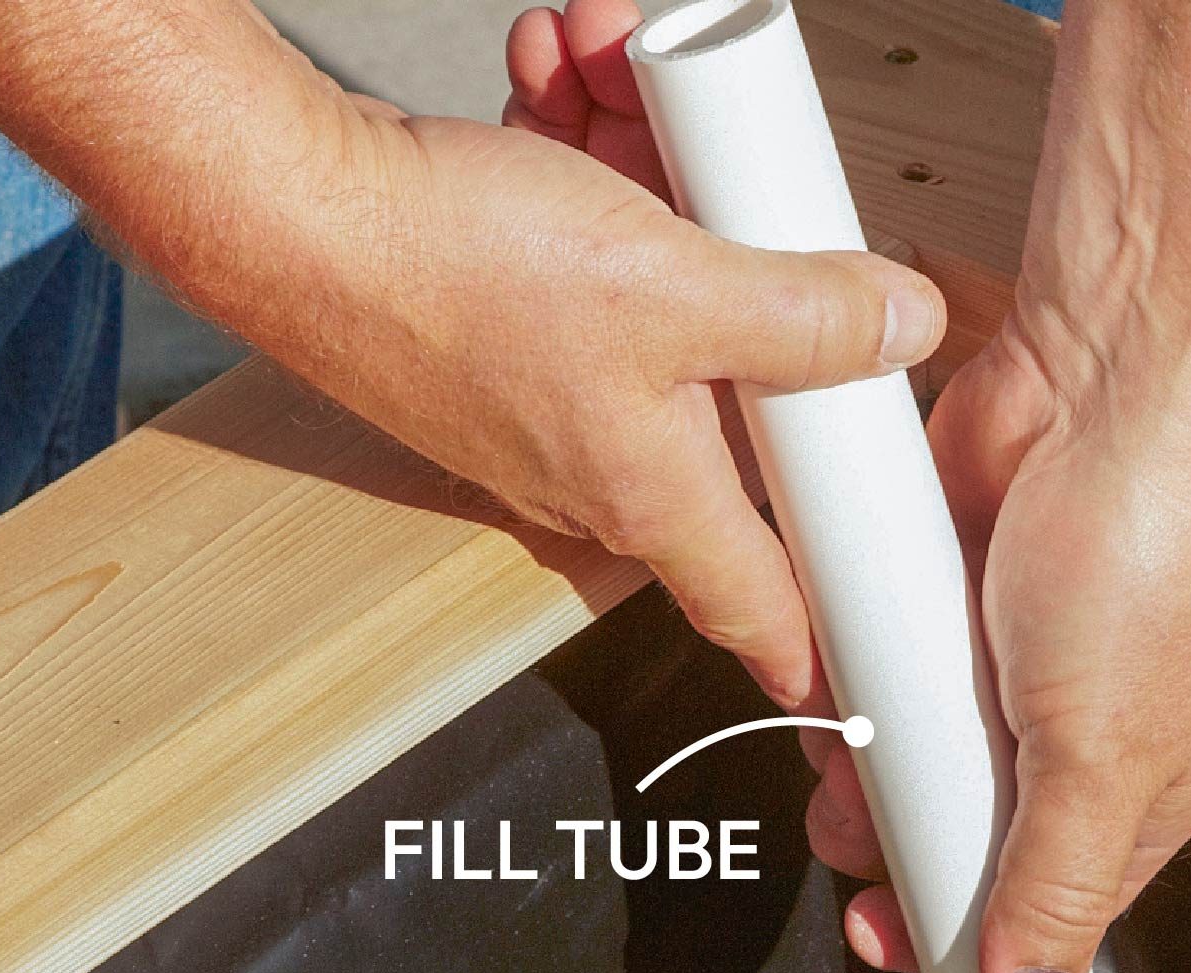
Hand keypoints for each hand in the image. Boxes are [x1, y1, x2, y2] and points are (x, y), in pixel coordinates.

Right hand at [0, 0, 943, 715]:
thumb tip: (905, 328)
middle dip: (747, 267)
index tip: (866, 674)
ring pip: (656, 289)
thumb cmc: (452, 272)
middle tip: (742, 185)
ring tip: (616, 81)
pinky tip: (562, 80)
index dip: (822, 643)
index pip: (763, 607)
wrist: (285, 208)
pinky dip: (581, 161)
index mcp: (656, 493)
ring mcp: (548, 393)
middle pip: (731, 392)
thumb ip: (807, 316)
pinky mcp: (498, 325)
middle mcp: (601, 462)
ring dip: (650, 173)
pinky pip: (581, 246)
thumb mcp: (680, 287)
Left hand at [511, 0, 1190, 972]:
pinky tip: (835, 669)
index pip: (1045, 917)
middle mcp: (1074, 739)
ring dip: (861, 763)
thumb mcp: (1098, 756)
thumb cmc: (1146, 551)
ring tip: (837, 748)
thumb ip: (1052, 890)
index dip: (966, 946)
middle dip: (894, 848)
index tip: (888, 951)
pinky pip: (881, 668)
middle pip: (962, 841)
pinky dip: (852, 674)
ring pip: (909, 759)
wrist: (1108, 380)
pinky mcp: (948, 598)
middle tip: (849, 838)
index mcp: (1141, 797)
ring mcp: (1007, 668)